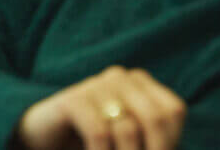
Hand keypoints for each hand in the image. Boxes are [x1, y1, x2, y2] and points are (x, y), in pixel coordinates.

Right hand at [18, 66, 185, 149]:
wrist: (47, 139)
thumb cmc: (98, 143)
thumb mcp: (132, 142)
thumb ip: (156, 141)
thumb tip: (169, 149)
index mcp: (140, 83)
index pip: (172, 111)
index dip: (167, 142)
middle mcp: (119, 77)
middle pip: (154, 118)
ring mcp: (94, 85)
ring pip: (128, 130)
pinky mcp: (72, 100)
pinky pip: (100, 133)